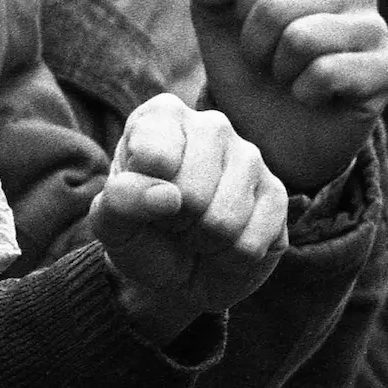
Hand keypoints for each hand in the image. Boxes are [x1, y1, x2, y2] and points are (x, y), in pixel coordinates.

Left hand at [89, 95, 287, 343]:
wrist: (175, 271)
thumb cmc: (139, 233)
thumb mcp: (110, 221)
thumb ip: (120, 200)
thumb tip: (168, 196)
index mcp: (162, 115)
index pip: (153, 157)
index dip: (142, 195)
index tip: (142, 197)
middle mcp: (211, 124)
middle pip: (192, 191)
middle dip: (176, 223)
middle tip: (172, 221)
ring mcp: (250, 156)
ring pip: (224, 219)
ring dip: (203, 242)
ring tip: (196, 232)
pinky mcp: (277, 194)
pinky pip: (251, 242)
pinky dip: (229, 258)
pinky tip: (224, 245)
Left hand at [188, 0, 387, 192]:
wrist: (275, 134)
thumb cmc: (249, 65)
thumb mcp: (215, 15)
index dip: (240, 4)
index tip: (255, 24)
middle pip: (274, 2)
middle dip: (255, 41)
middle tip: (269, 60)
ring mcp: (376, 26)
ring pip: (300, 38)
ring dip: (278, 69)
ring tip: (291, 76)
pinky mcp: (385, 71)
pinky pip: (325, 74)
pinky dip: (303, 93)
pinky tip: (314, 97)